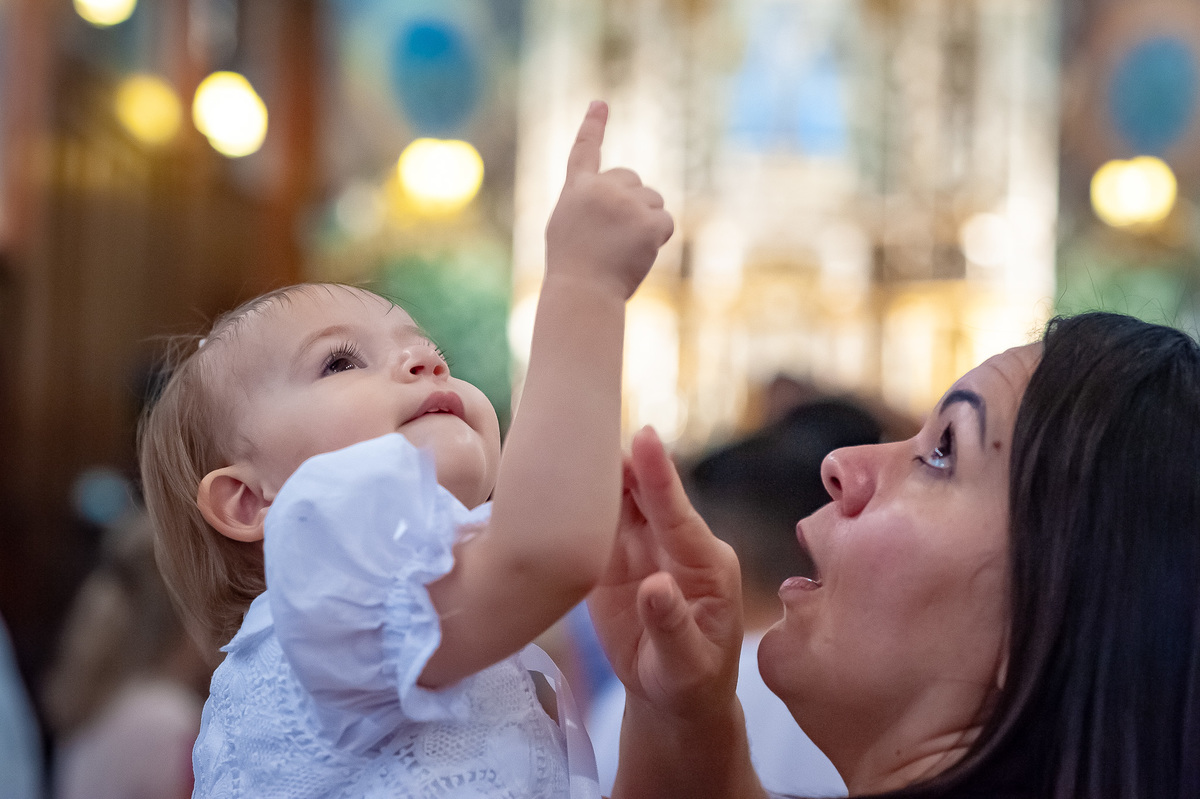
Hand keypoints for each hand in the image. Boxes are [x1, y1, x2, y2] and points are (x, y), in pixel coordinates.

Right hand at [545, 101, 673, 300]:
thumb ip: (589, 204)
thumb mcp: (568, 228)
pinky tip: (639, 253)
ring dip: (645, 221)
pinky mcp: (648, 222)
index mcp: (576, 190)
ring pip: (653, 200)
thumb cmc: (573, 268)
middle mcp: (601, 189)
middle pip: (632, 180)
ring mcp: (625, 204)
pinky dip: (657, 238)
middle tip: (616, 235)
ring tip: (623, 249)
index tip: (600, 103)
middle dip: (632, 202)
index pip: (584, 151)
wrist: (583, 293)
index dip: (593, 126)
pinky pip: (665, 221)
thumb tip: (624, 195)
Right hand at [588, 426, 743, 718]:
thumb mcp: (686, 664)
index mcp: (706, 564)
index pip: (678, 515)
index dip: (659, 476)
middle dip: (623, 459)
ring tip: (569, 439)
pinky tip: (558, 477)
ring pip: (620, 502)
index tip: (644, 437)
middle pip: (646, 495)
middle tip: (593, 420)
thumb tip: (654, 586)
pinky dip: (580, 502)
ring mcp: (644, 549)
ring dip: (598, 474)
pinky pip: (597, 523)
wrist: (671, 697)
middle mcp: (675, 546)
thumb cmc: (689, 681)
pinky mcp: (615, 560)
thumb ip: (671, 625)